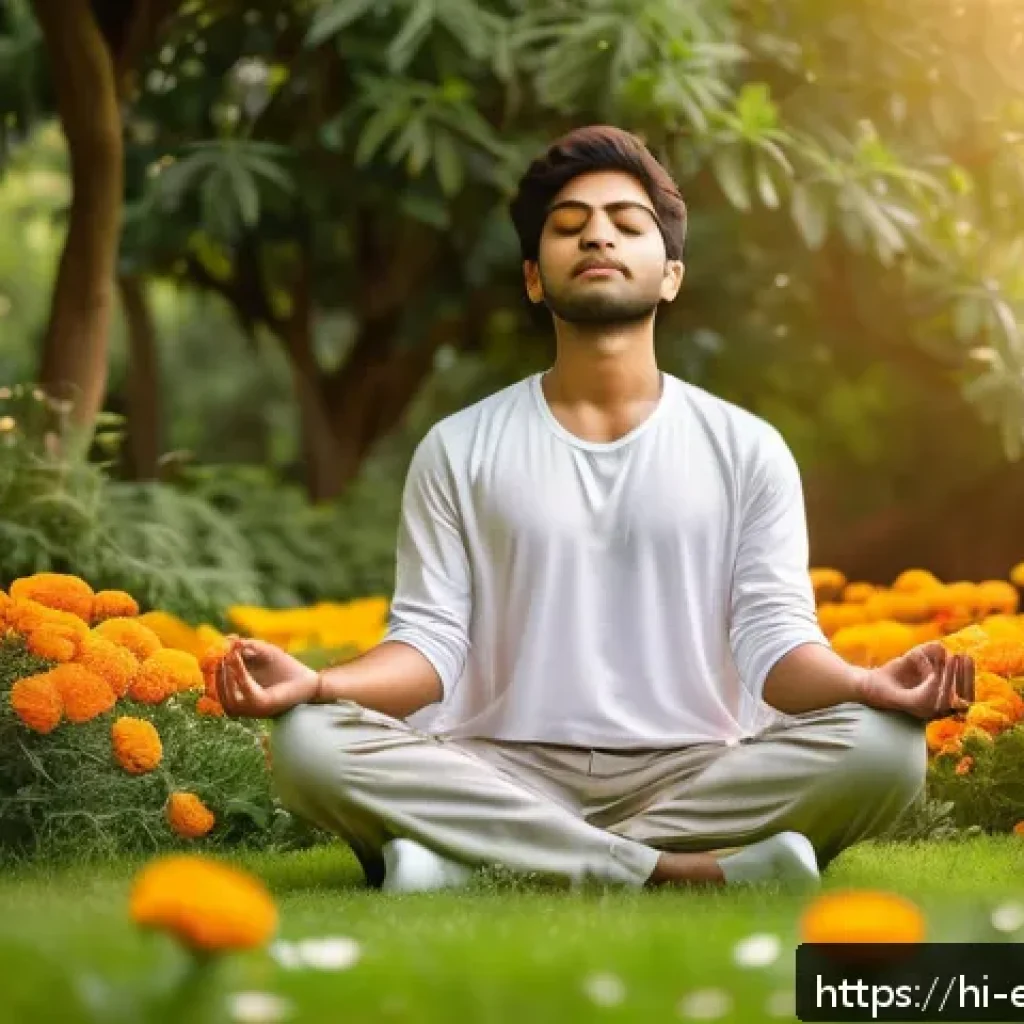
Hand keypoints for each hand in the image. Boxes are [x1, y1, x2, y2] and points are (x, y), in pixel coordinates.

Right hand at [216, 647, 318, 718]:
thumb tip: (227, 641)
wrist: (309, 681)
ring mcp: (249, 708)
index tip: (212, 649)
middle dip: (215, 668)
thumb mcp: (263, 653)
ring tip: (227, 652)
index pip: (212, 685)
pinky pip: (244, 687)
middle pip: (214, 689)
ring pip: (227, 692)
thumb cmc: (285, 668)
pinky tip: (234, 658)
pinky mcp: (261, 705)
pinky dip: (238, 672)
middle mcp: (239, 704)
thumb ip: (246, 647)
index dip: (208, 667)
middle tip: (218, 650)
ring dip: (225, 670)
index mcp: (236, 694)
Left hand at [859, 642, 974, 719]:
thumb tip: (941, 646)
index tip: (967, 656)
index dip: (969, 676)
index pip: (965, 693)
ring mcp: (925, 711)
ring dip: (952, 676)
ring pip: (948, 696)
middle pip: (962, 698)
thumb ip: (928, 652)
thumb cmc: (895, 673)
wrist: (868, 683)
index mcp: (940, 700)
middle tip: (961, 656)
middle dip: (964, 675)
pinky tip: (936, 667)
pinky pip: (931, 696)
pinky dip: (937, 681)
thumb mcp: (914, 659)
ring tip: (951, 657)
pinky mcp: (913, 707)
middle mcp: (935, 709)